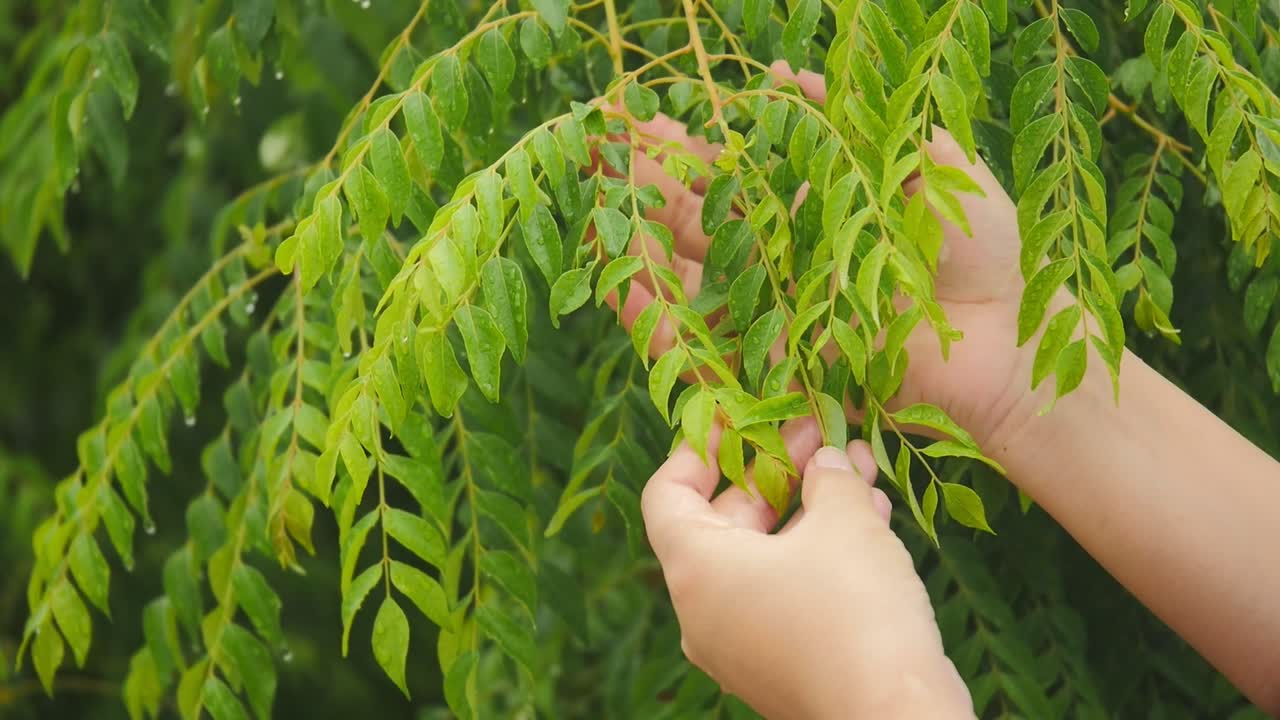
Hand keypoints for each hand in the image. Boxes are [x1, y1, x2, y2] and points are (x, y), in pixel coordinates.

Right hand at [602, 63, 1036, 448]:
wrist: (1012, 337)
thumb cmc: (983, 244)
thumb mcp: (924, 157)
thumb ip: (855, 121)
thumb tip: (787, 73)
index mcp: (816, 210)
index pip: (736, 176)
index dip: (689, 150)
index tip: (643, 120)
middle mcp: (788, 260)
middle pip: (702, 221)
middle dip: (653, 184)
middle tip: (604, 147)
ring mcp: (779, 313)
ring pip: (694, 277)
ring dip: (642, 243)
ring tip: (598, 205)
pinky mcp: (780, 364)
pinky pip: (711, 341)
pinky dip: (662, 316)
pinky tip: (620, 281)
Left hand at [641, 423, 973, 717]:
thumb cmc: (854, 612)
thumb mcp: (843, 522)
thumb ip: (827, 478)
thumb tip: (826, 462)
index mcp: (695, 569)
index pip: (666, 493)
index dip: (700, 447)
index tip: (740, 417)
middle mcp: (706, 610)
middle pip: (723, 520)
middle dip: (775, 469)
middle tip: (818, 431)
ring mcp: (743, 643)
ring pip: (767, 554)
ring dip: (811, 505)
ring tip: (857, 464)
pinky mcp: (783, 662)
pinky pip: (789, 590)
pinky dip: (821, 550)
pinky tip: (870, 515)